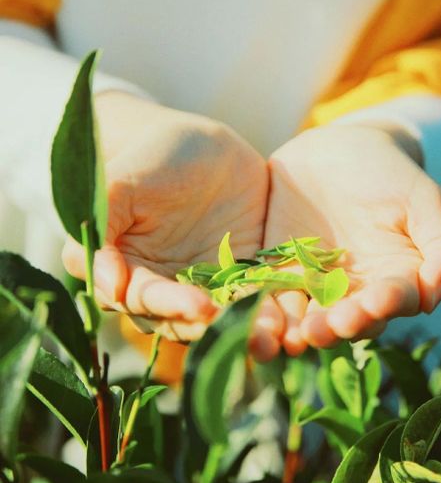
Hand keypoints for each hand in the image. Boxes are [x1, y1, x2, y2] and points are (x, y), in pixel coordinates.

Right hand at [62, 91, 268, 338]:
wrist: (199, 144)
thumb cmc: (150, 157)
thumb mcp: (121, 181)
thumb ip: (105, 224)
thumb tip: (106, 284)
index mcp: (129, 271)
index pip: (145, 299)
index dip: (170, 305)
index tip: (198, 307)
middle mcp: (167, 289)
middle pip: (186, 320)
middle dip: (215, 328)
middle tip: (244, 335)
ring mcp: (209, 287)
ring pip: (225, 317)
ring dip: (247, 330)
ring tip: (272, 337)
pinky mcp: (246, 278)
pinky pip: (260, 298)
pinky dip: (275, 310)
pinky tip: (293, 318)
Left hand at [254, 123, 440, 357]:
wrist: (336, 149)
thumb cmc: (389, 175)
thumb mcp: (424, 200)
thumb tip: (438, 293)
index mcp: (394, 282)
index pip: (393, 302)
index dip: (386, 304)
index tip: (378, 301)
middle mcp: (354, 295)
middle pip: (349, 320)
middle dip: (339, 325)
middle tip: (328, 326)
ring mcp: (313, 289)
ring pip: (307, 319)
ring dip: (299, 331)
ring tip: (293, 336)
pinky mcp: (276, 277)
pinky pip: (268, 298)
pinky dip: (261, 313)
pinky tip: (253, 320)